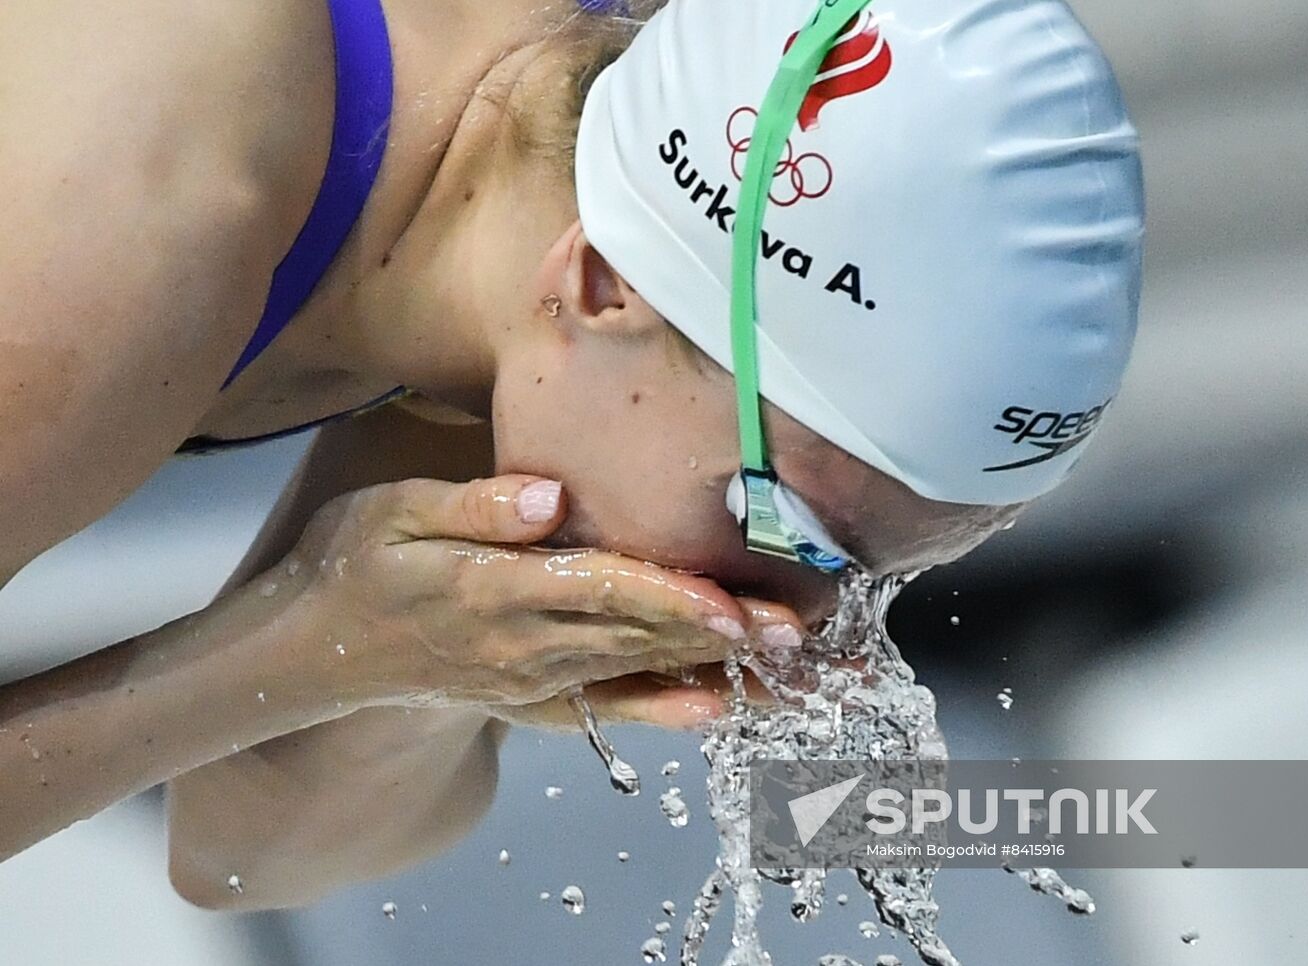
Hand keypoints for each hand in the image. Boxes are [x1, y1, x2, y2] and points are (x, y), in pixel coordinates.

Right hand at [273, 476, 805, 709]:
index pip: (598, 589)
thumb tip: (552, 495)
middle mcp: (521, 646)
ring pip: (636, 670)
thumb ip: (477, 507)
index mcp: (491, 591)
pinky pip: (606, 707)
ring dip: (715, 668)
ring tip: (789, 667)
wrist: (312, 652)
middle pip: (636, 635)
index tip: (734, 605)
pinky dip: (662, 708)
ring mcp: (529, 681)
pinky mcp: (530, 699)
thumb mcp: (392, 512)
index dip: (669, 597)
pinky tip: (714, 710)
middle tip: (799, 629)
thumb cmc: (354, 563)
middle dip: (722, 633)